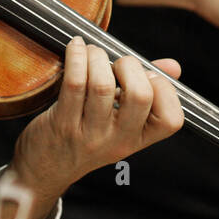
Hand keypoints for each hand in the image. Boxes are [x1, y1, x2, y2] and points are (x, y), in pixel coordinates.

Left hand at [7, 37, 183, 218]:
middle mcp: (117, 141)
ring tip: (91, 54)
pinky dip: (76, 57)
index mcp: (137, 139)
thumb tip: (174, 67)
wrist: (45, 171)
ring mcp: (90, 135)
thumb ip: (147, 93)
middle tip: (116, 64)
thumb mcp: (120, 124)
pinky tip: (76, 48)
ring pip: (103, 85)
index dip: (164, 90)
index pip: (171, 119)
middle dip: (129, 65)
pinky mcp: (63, 125)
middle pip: (140, 95)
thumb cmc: (85, 138)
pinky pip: (74, 83)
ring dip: (98, 57)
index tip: (147, 77)